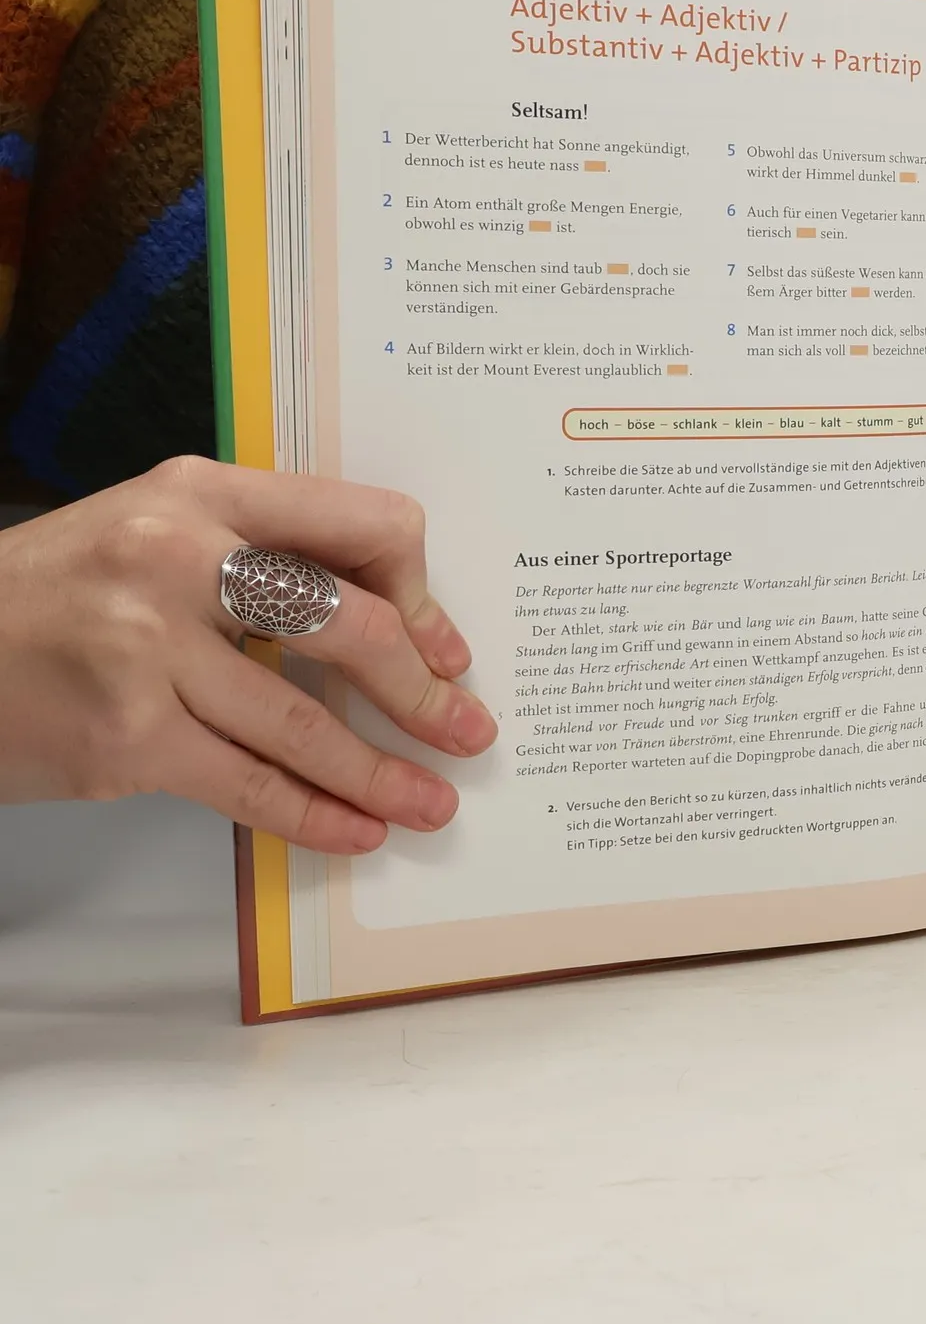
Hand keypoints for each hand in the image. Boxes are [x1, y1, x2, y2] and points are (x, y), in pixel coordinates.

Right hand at [0, 456, 493, 852]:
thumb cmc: (59, 590)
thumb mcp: (161, 529)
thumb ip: (268, 555)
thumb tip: (398, 629)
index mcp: (205, 492)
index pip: (363, 524)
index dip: (421, 592)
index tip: (443, 648)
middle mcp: (180, 560)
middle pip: (351, 628)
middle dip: (423, 693)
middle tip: (469, 733)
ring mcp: (147, 651)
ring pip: (303, 725)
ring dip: (383, 774)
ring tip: (432, 804)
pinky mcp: (123, 737)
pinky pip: (246, 785)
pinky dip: (312, 815)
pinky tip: (356, 831)